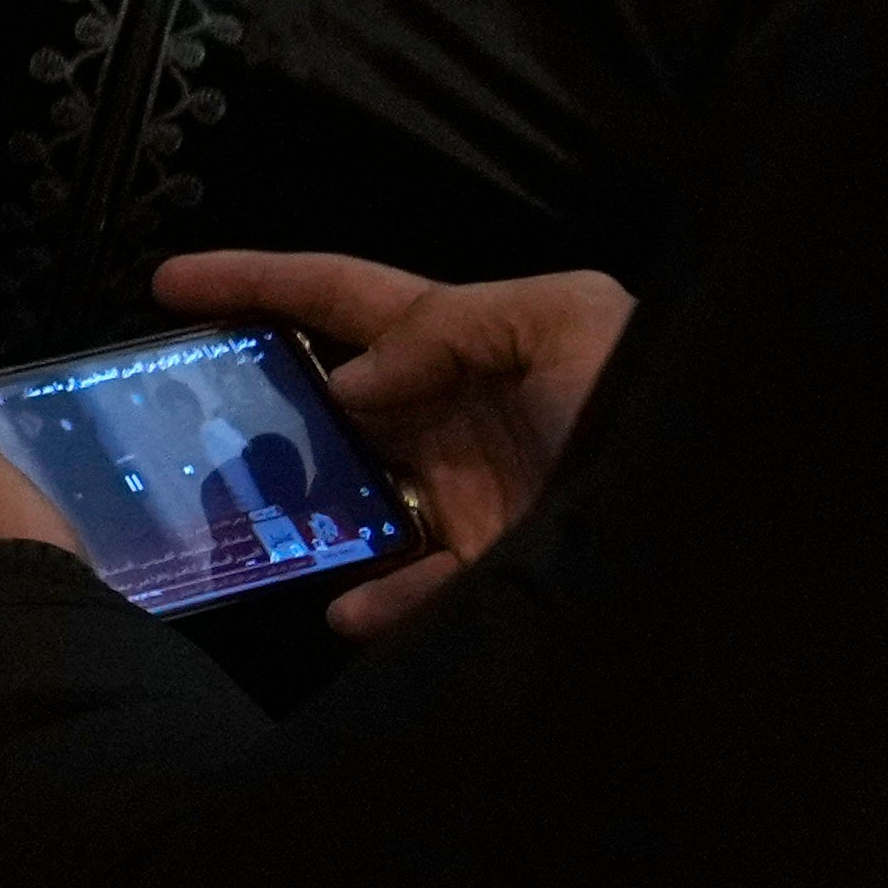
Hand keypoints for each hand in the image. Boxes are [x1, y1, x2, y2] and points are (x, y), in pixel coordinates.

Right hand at [148, 250, 637, 637]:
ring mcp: (462, 499)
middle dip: (256, 402)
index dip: (258, 282)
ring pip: (347, 500)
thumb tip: (351, 383)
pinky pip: (408, 593)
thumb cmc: (653, 402)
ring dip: (296, 509)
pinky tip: (350, 606)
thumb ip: (452, 327)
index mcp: (467, 342)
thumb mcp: (570, 322)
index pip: (342, 298)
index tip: (168, 284)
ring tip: (244, 519)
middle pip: (326, 399)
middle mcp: (451, 417)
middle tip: (179, 415)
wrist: (719, 540)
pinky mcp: (484, 573)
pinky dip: (372, 603)